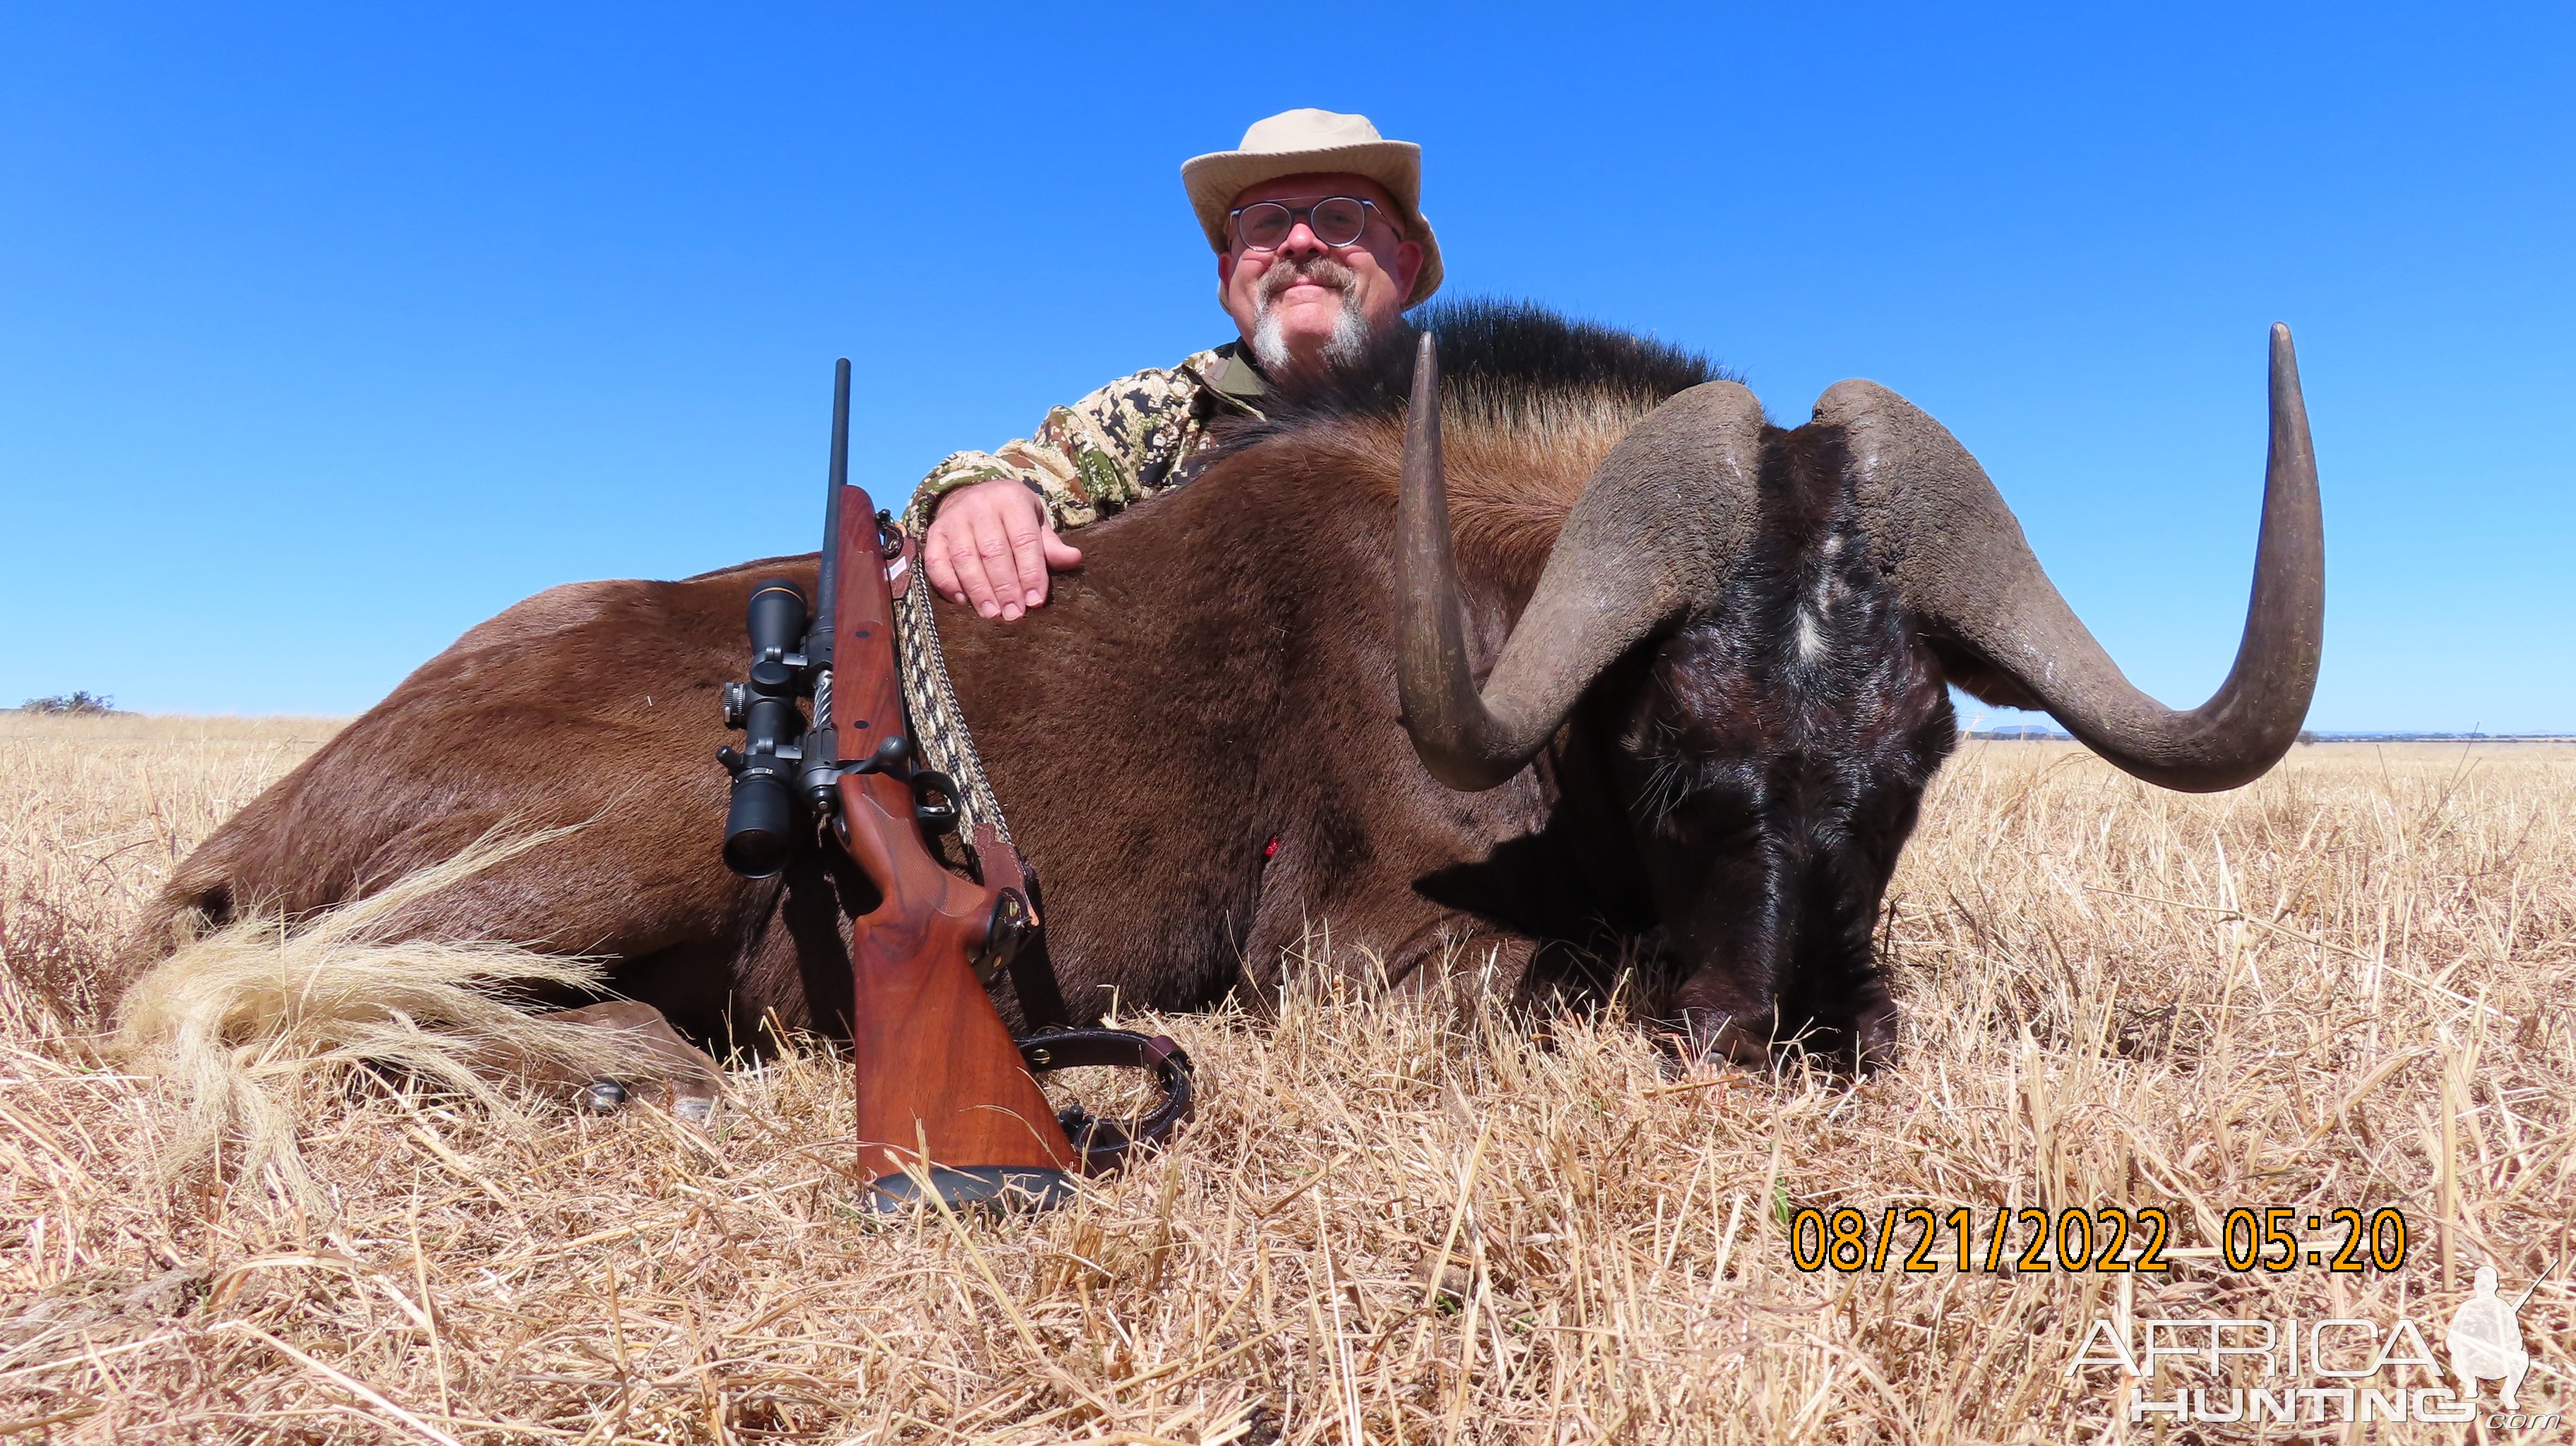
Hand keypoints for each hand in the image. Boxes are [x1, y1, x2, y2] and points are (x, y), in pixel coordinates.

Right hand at [922, 478, 1082, 620]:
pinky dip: (948, 583)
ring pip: (965, 558)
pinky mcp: (934, 532)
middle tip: (1014, 615)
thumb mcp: (1035, 522)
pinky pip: (937, 561)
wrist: (971, 495)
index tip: (1035, 601)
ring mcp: (953, 519)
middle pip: (993, 551)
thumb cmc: (1011, 517)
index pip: (1024, 540)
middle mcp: (980, 505)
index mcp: (1012, 499)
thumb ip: (1050, 545)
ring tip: (992, 614)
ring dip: (979, 590)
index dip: (1031, 572)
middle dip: (1005, 587)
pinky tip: (962, 602)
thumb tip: (1074, 560)